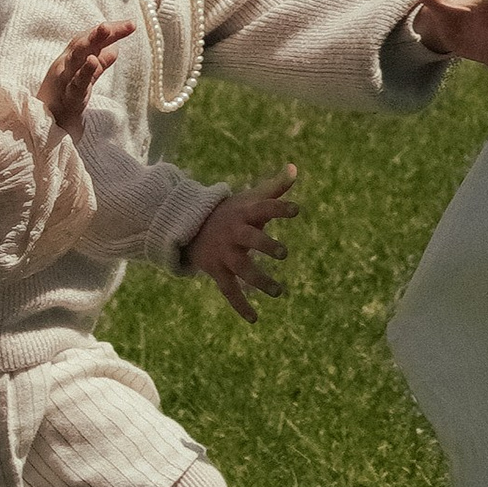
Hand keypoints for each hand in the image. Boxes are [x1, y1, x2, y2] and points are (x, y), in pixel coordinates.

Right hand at [37, 18, 133, 136]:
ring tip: (106, 28)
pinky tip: (92, 61)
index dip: (110, 30)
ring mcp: (64, 79)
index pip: (90, 38)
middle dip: (99, 31)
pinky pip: (76, 83)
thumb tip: (116, 47)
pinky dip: (84, 71)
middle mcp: (66, 64)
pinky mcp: (66, 97)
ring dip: (90, 41)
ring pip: (76, 57)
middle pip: (82, 43)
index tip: (131, 24)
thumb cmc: (65, 97)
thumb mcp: (85, 77)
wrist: (47, 126)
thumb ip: (99, 63)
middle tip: (115, 20)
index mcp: (71, 58)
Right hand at [189, 165, 298, 322]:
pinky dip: (240, 306)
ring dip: (260, 281)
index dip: (280, 208)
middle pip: (251, 239)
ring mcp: (225, 253)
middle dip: (266, 245)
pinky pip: (229, 291)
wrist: (190, 226)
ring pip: (242, 269)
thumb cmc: (231, 211)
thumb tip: (295, 168)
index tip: (297, 210)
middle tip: (284, 253)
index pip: (265, 207)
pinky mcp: (217, 270)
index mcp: (246, 213)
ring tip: (279, 292)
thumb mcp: (250, 198)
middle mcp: (235, 232)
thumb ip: (275, 188)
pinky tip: (254, 318)